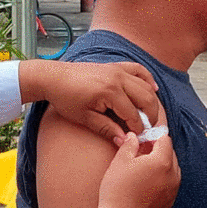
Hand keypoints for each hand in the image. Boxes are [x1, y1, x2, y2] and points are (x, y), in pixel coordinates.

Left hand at [19, 60, 161, 139]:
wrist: (53, 77)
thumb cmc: (65, 98)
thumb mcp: (84, 118)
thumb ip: (106, 129)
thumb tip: (124, 141)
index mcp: (110, 92)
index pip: (133, 114)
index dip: (137, 129)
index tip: (138, 139)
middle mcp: (117, 78)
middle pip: (146, 98)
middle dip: (150, 116)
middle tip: (147, 129)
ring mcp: (117, 70)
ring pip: (145, 85)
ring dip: (151, 101)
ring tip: (148, 116)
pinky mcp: (115, 66)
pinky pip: (138, 70)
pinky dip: (147, 78)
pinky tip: (153, 89)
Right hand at [96, 132, 179, 207]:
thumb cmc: (118, 189)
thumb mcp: (120, 161)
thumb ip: (130, 144)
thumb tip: (133, 136)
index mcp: (162, 162)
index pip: (165, 140)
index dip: (153, 136)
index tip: (142, 139)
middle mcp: (173, 176)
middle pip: (170, 154)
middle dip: (157, 150)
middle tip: (139, 152)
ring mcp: (173, 191)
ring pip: (172, 170)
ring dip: (160, 165)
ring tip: (142, 168)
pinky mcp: (169, 203)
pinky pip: (169, 185)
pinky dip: (161, 180)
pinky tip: (145, 183)